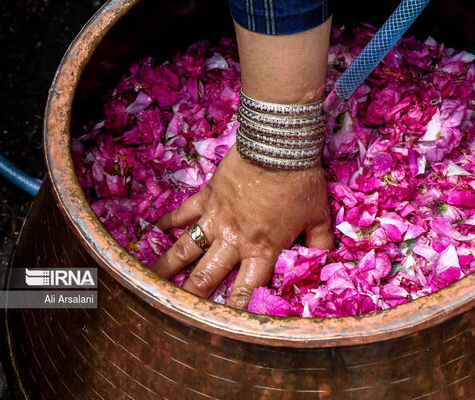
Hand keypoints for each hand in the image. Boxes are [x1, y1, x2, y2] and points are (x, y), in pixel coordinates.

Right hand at [151, 145, 333, 308]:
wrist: (278, 145)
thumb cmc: (300, 182)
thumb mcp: (318, 216)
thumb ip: (318, 243)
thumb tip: (324, 261)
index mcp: (262, 249)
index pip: (246, 289)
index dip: (235, 311)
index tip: (220, 329)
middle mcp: (234, 239)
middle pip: (206, 275)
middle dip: (191, 297)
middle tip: (175, 312)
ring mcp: (216, 217)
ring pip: (186, 248)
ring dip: (167, 266)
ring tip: (151, 280)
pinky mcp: (207, 196)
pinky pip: (183, 212)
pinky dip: (167, 222)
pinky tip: (152, 231)